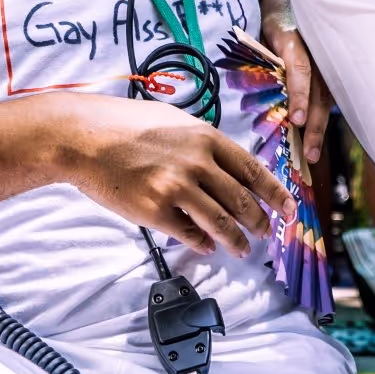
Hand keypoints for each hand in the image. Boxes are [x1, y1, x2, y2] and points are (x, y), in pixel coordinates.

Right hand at [52, 93, 294, 257]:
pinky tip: (204, 246)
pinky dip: (201, 243)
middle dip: (259, 222)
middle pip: (242, 201)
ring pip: (220, 223)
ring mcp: (176, 187)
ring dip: (235, 241)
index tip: (289, 210)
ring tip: (241, 250)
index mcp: (207, 138)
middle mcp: (198, 162)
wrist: (84, 137)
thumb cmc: (126, 126)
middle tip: (265, 233)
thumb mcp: (175, 123)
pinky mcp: (154, 209)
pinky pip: (189, 234)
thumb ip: (203, 145)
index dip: (276, 194)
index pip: (254, 171)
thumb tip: (227, 169)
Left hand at [266, 13, 333, 165]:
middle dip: (313, 126)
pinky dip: (320, 119)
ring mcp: (328, 64)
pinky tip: (314, 141)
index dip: (299, 96)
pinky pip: (327, 98)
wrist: (298, 0)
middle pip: (318, 94)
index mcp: (296, 41)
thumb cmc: (276, 19)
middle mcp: (318, 54)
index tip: (296, 120)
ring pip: (325, 100)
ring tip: (312, 155)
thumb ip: (260, 59)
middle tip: (308, 154)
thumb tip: (246, 89)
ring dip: (319, 129)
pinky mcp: (331, 72)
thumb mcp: (264, 32)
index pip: (300, 71)